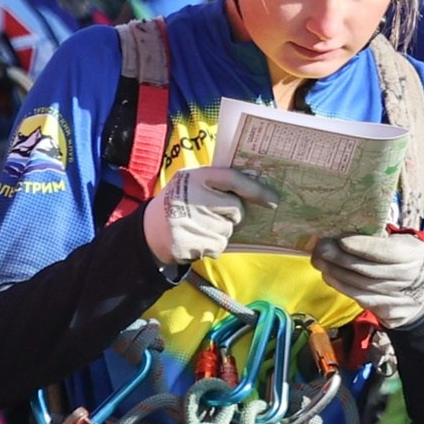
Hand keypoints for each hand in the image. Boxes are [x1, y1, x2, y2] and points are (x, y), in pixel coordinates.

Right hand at [142, 167, 271, 265]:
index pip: (233, 179)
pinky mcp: (188, 243)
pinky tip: (197, 238)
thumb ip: (217, 182)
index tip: (272, 199)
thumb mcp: (191, 182)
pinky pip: (218, 246)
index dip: (255, 189)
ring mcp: (190, 222)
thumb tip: (256, 188)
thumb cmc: (179, 202)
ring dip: (221, 231)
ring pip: (228, 230)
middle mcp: (193, 198)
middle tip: (216, 213)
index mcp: (195, 177)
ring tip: (201, 226)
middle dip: (233, 214)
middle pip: (236, 209)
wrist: (150, 230)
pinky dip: (212, 246)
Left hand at [311, 231, 423, 328]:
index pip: (385, 251)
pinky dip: (343, 288)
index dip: (361, 246)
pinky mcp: (390, 314)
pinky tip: (330, 277)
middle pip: (368, 270)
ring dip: (336, 274)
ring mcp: (401, 299)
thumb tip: (347, 229)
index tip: (339, 239)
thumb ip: (384, 239)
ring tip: (320, 262)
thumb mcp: (406, 243)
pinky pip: (362, 300)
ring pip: (362, 287)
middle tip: (321, 249)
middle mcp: (410, 279)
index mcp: (416, 255)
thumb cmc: (409, 260)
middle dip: (340, 259)